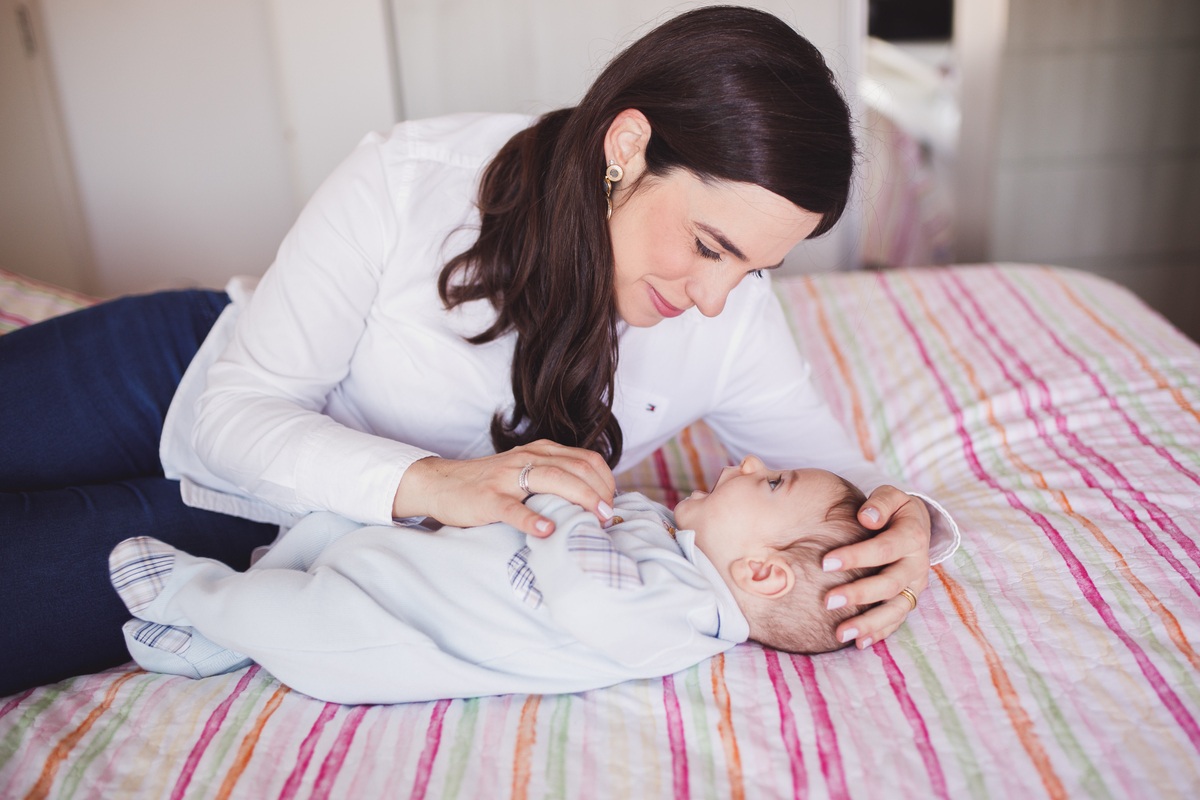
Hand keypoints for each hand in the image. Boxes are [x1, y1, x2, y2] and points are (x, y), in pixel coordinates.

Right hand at [391, 440, 615, 538]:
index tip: (612, 505)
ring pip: (552, 479)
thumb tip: (595, 503)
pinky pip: (513, 508)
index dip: (607, 481)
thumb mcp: (527, 472)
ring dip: (580, 500)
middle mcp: (528, 458)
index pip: (587, 459)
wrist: (441, 483)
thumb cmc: (490, 484)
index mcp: (542, 451)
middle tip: (609, 517)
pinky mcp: (488, 498)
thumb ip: (556, 479)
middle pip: (576, 468)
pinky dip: (532, 519)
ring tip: (594, 521)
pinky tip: (546, 531)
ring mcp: (507, 477)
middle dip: (600, 493)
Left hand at [820, 485, 931, 648]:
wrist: (916, 525)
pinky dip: (879, 633)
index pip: (884, 550)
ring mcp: (914, 586)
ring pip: (895, 610)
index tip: (826, 562)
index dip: (856, 557)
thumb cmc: (895, 509)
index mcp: (912, 537)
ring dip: (869, 623)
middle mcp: (917, 565)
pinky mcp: (909, 599)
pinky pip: (896, 620)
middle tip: (828, 601)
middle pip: (889, 584)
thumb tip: (866, 517)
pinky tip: (858, 643)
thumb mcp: (892, 495)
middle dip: (859, 594)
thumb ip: (880, 502)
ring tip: (840, 634)